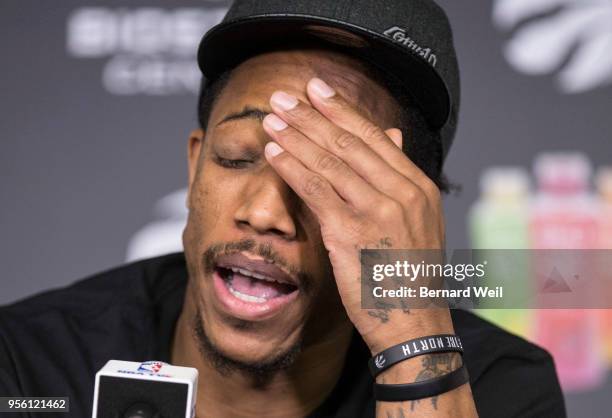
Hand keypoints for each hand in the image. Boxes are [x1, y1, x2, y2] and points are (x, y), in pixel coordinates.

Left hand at [261, 78, 450, 353]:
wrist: (415, 323)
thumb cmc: (409, 275)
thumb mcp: (416, 221)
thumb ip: (398, 177)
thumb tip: (390, 135)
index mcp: (419, 186)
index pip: (375, 137)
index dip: (342, 109)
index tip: (318, 90)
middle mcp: (401, 191)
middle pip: (349, 142)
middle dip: (312, 114)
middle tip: (285, 96)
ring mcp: (378, 210)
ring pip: (330, 161)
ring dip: (297, 135)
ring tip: (272, 118)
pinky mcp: (352, 231)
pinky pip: (316, 189)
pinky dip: (293, 167)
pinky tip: (274, 152)